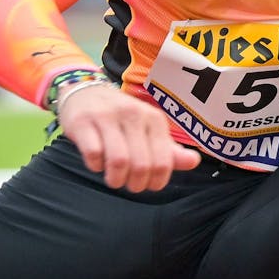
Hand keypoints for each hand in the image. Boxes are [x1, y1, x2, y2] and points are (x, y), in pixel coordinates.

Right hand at [58, 85, 201, 191]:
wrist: (85, 92)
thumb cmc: (121, 119)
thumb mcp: (148, 130)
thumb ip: (169, 150)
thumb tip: (194, 161)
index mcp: (154, 118)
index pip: (163, 161)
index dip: (156, 181)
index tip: (148, 185)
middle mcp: (133, 114)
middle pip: (141, 164)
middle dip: (135, 184)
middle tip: (129, 185)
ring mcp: (107, 116)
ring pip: (119, 161)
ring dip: (116, 179)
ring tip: (114, 180)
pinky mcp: (83, 122)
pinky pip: (93, 154)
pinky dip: (96, 166)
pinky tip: (97, 164)